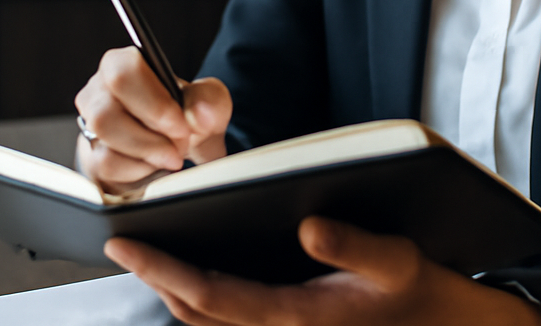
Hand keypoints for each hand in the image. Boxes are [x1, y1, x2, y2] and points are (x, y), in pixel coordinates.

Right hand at [74, 46, 231, 193]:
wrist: (177, 146)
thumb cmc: (185, 114)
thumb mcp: (207, 102)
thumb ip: (209, 101)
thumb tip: (201, 114)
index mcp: (122, 64)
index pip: (123, 72)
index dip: (153, 103)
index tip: (180, 125)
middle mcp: (98, 89)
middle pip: (105, 114)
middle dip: (149, 137)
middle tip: (178, 145)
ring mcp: (89, 122)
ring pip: (104, 143)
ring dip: (146, 153)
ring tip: (170, 154)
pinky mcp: (90, 154)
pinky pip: (105, 165)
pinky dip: (138, 170)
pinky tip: (153, 164)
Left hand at [106, 216, 540, 325]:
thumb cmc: (419, 292)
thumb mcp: (397, 260)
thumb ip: (352, 245)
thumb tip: (307, 225)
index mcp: (295, 316)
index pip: (208, 295)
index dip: (161, 269)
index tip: (124, 242)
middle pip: (194, 313)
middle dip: (155, 278)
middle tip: (121, 242)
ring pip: (206, 324)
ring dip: (174, 291)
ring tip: (150, 253)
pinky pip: (229, 323)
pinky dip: (202, 300)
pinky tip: (198, 272)